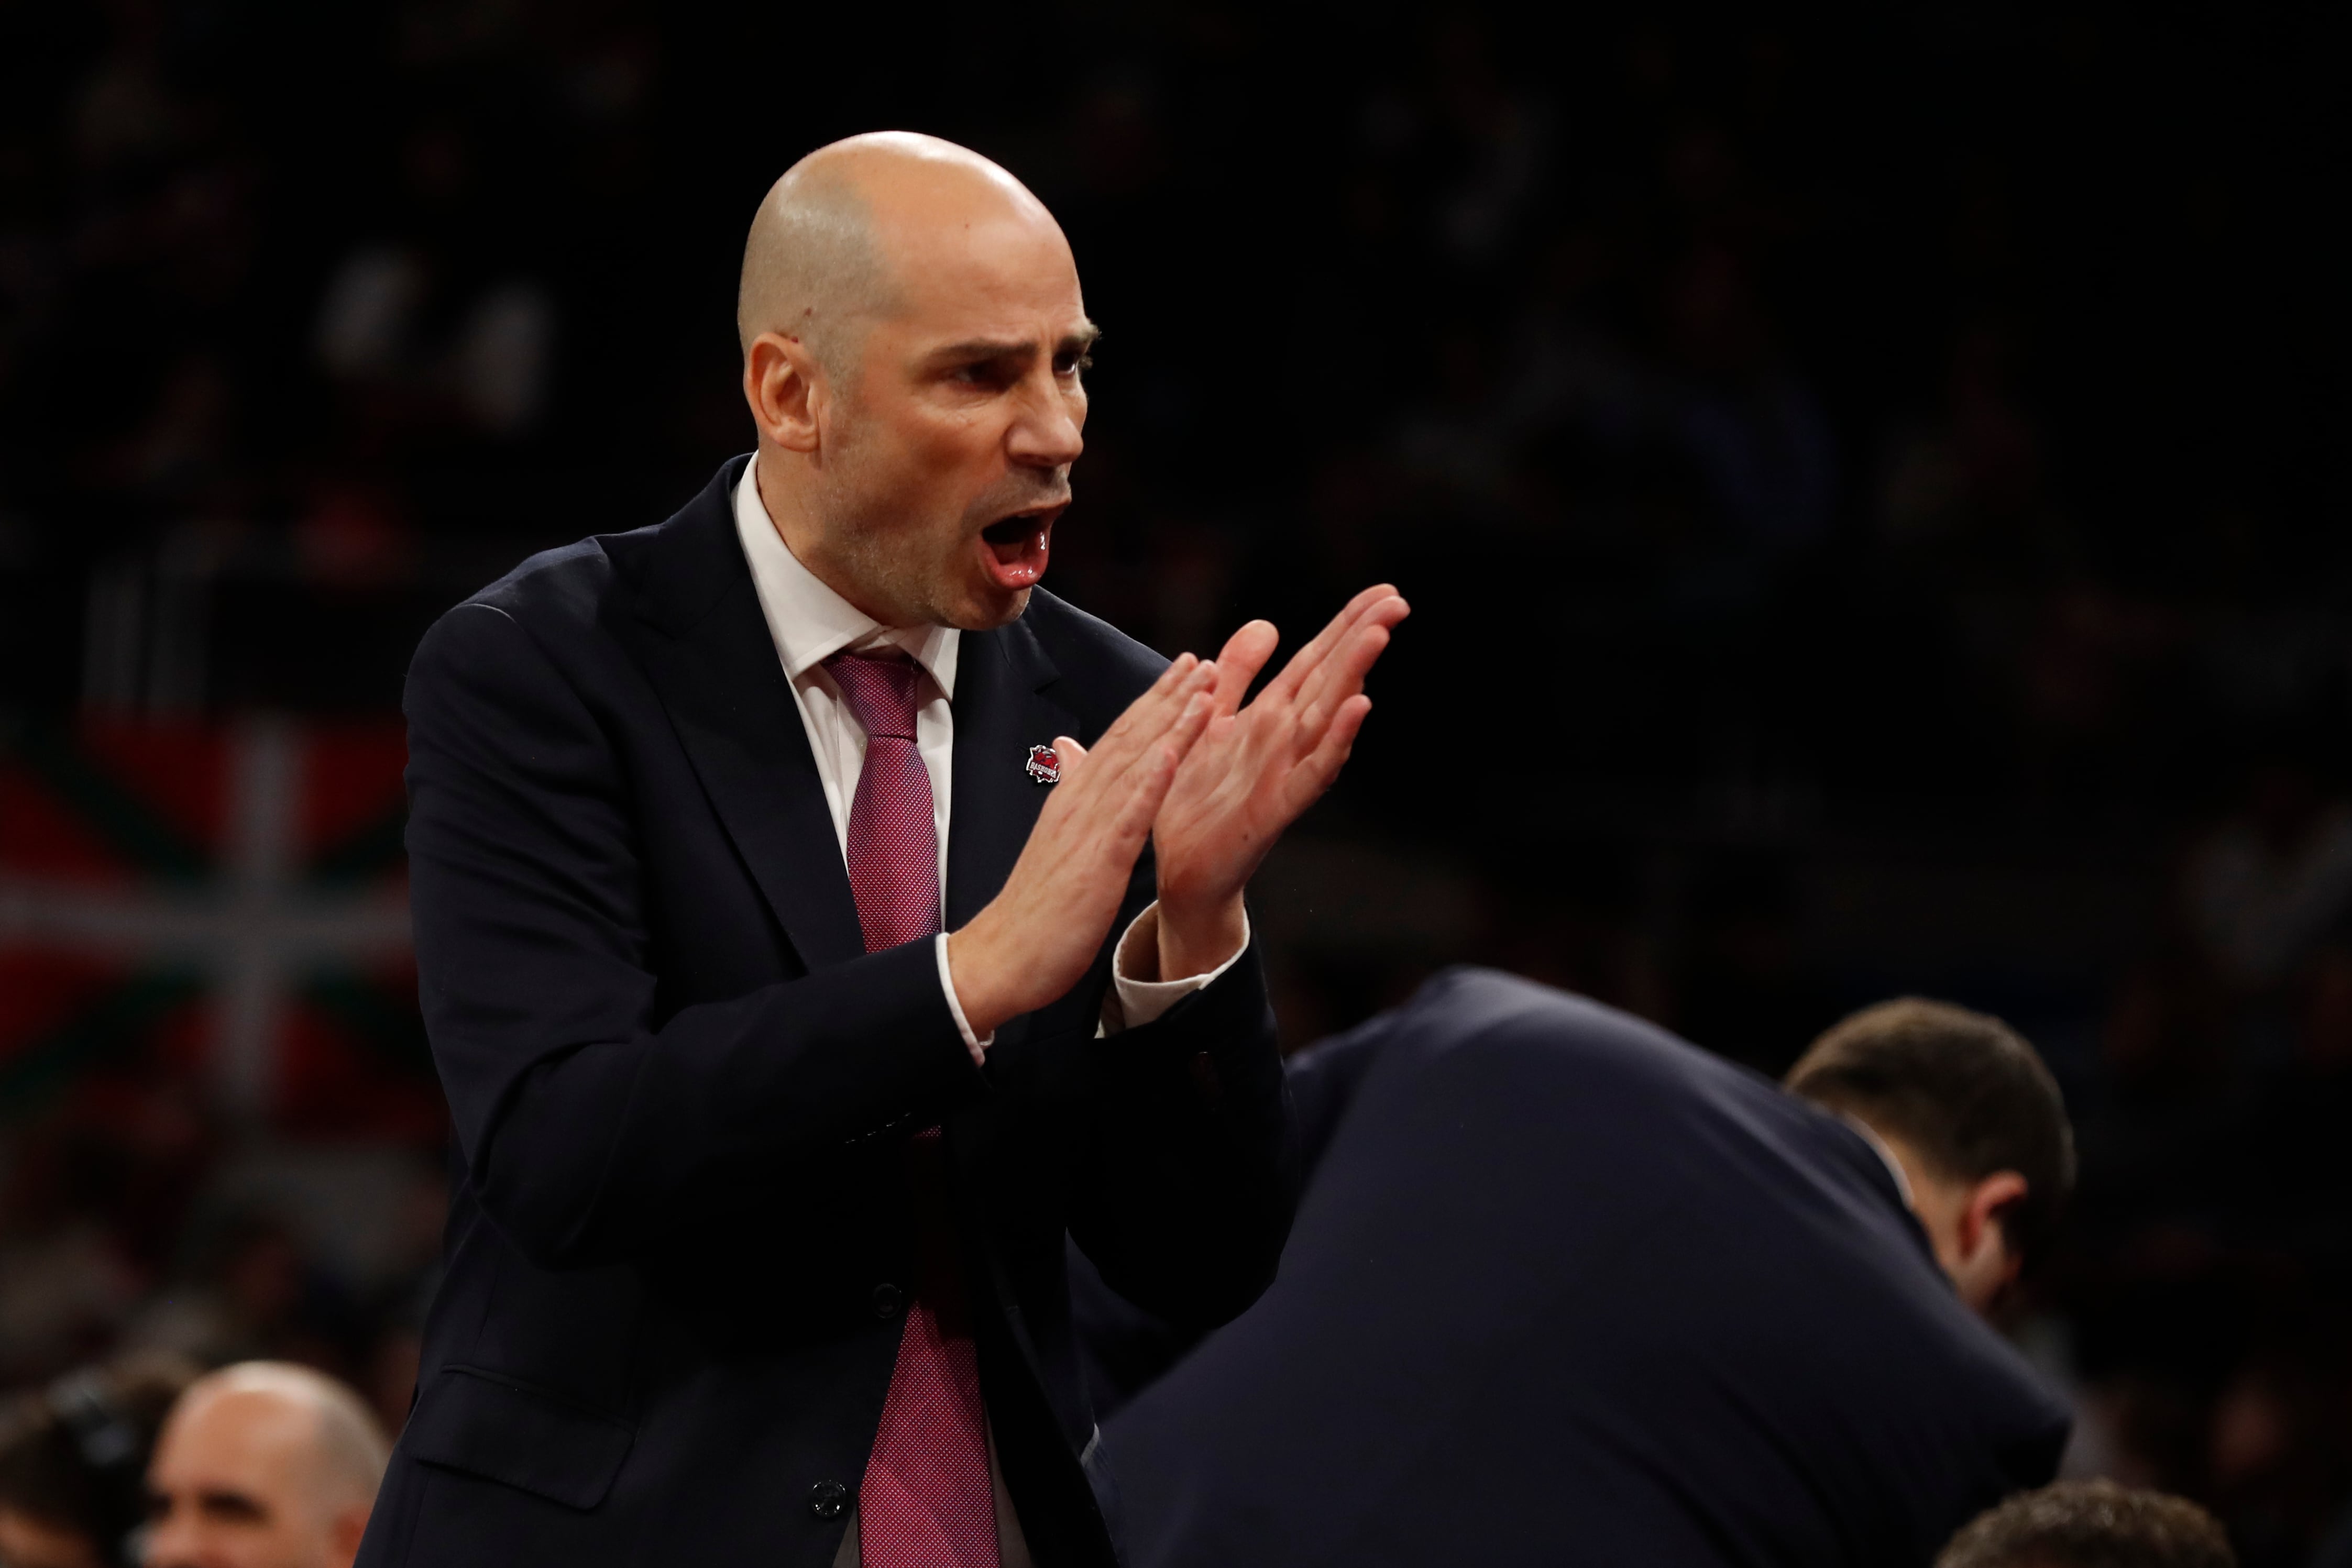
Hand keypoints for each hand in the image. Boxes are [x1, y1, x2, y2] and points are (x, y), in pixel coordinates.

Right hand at [946, 654, 1219, 1038]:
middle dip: (1167, 697)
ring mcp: (1088, 828)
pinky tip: (1174, 753)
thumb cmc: (1036, 905)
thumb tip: (1068, 747)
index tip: (1183, 671)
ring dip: (1170, 723)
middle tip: (1200, 661)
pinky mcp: (1098, 861)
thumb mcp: (1056, 838)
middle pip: (1129, 738)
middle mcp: (1080, 802)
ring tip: (1202, 688)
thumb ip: (1068, 790)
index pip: (1118, 739)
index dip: (1152, 702)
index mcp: (1074, 798)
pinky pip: (1128, 815)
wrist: (1003, 955)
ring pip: (1135, 764)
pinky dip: (1151, 782)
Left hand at [1145, 585, 1409, 979]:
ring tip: (1379, 635)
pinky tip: (1357, 708)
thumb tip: (1268, 624)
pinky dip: (1336, 740)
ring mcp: (1286, 771)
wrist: (1183, 869)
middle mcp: (1286, 738)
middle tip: (1399, 601)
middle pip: (1330, 678)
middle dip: (1361, 638)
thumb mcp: (1211, 720)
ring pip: (1327, 714)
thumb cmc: (1197, 799)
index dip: (1346, 624)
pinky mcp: (1277, 806)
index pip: (1316, 658)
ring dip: (1353, 675)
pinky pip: (1313, 770)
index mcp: (1271, 715)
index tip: (1383, 590)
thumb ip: (1238, 674)